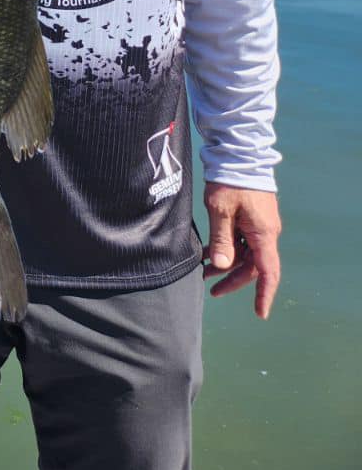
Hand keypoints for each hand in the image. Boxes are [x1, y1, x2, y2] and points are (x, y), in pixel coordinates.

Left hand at [203, 182, 282, 318]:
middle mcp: (265, 233)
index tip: (260, 313)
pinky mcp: (251, 218)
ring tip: (202, 272)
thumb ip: (221, 239)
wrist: (238, 156)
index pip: (267, 272)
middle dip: (232, 279)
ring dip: (226, 263)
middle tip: (211, 290)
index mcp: (263, 234)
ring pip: (245, 253)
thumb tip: (221, 265)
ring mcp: (259, 225)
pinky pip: (241, 241)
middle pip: (252, 266)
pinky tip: (206, 253)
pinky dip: (226, 249)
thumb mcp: (220, 211)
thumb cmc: (230, 181)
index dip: (264, 294)